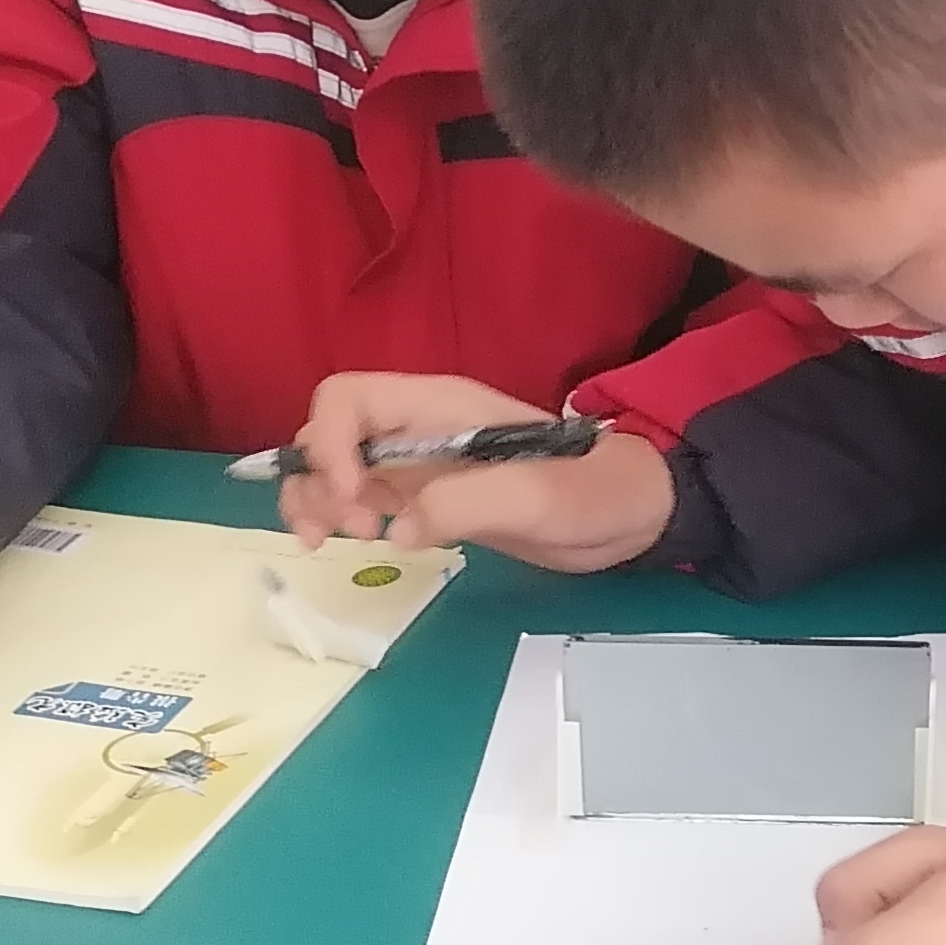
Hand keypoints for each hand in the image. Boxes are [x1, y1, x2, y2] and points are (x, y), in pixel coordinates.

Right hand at [273, 372, 675, 568]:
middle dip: (318, 481)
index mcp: (439, 407)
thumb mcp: (538, 497)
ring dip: (317, 503)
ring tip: (343, 543)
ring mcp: (414, 465)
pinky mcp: (421, 501)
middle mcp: (415, 430)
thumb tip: (398, 529)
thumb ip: (467, 503)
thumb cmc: (593, 492)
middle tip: (358, 531)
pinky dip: (337, 519)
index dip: (329, 443)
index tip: (352, 498)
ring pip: (330, 470)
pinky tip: (354, 545)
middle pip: (326, 434)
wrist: (628, 515)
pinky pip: (355, 501)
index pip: (348, 399)